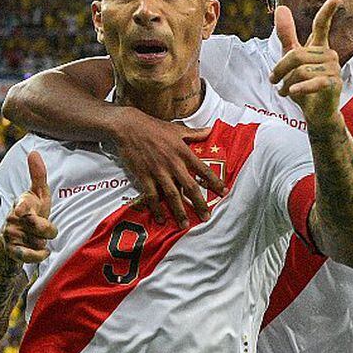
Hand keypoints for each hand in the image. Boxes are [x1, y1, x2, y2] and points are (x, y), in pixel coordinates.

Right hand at [0, 151, 55, 263]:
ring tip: (39, 238)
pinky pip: (29, 256)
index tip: (20, 210)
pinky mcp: (12, 250)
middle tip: (47, 228)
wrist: (17, 236)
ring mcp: (11, 235)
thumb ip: (38, 175)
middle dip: (48, 229)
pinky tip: (43, 252)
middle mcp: (13, 219)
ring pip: (38, 241)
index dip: (22, 207)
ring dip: (43, 242)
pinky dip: (39, 255)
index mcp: (21, 203)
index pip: (22, 205)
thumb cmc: (33, 211)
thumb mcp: (38, 194)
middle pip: (38, 225)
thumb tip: (34, 151)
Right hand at [112, 108, 225, 228]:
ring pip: (172, 196)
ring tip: (184, 225)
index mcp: (183, 152)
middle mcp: (173, 164)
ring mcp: (158, 172)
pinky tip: (161, 219)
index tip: (223, 192)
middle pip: (190, 187)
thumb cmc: (154, 127)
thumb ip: (195, 133)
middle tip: (206, 217)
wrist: (129, 127)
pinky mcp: (144, 176)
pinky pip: (152, 196)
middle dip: (199, 204)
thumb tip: (211, 130)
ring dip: (179, 212)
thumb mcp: (177, 129)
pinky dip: (157, 209)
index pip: (203, 170)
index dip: (214, 182)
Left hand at [269, 0, 342, 125]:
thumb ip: (287, 35)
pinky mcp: (334, 84)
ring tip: (285, 91)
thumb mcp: (291, 59)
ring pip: (300, 70)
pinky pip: (312, 82)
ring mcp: (334, 69)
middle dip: (280, 69)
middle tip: (273, 81)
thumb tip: (280, 7)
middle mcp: (329, 54)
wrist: (316, 112)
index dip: (328, 11)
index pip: (322, 25)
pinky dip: (299, 88)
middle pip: (296, 55)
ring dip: (287, 83)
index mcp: (319, 46)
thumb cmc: (304, 84)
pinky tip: (292, 93)